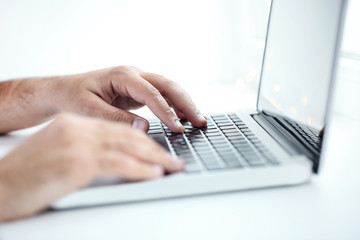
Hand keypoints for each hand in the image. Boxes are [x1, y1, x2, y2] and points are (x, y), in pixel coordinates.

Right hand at [0, 113, 183, 221]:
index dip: (141, 139)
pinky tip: (155, 173)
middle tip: (173, 158)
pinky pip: (120, 162)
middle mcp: (77, 128)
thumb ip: (85, 147)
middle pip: (127, 134)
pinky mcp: (77, 162)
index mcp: (73, 123)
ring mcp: (78, 143)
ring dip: (155, 158)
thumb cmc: (26, 173)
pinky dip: (141, 168)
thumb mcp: (58, 150)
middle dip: (154, 148)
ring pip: (128, 146)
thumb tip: (114, 154)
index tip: (157, 149)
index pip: (116, 128)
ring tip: (172, 166)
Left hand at [50, 66, 206, 131]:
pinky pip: (161, 96)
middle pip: (167, 85)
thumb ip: (116, 118)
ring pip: (168, 89)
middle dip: (186, 103)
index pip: (151, 93)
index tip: (178, 127)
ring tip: (198, 120)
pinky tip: (183, 117)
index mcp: (122, 75)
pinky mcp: (137, 90)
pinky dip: (174, 106)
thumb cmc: (72, 97)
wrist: (61, 91)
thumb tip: (143, 127)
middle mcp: (133, 74)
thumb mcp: (90, 109)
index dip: (167, 110)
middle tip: (200, 121)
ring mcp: (137, 81)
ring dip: (184, 103)